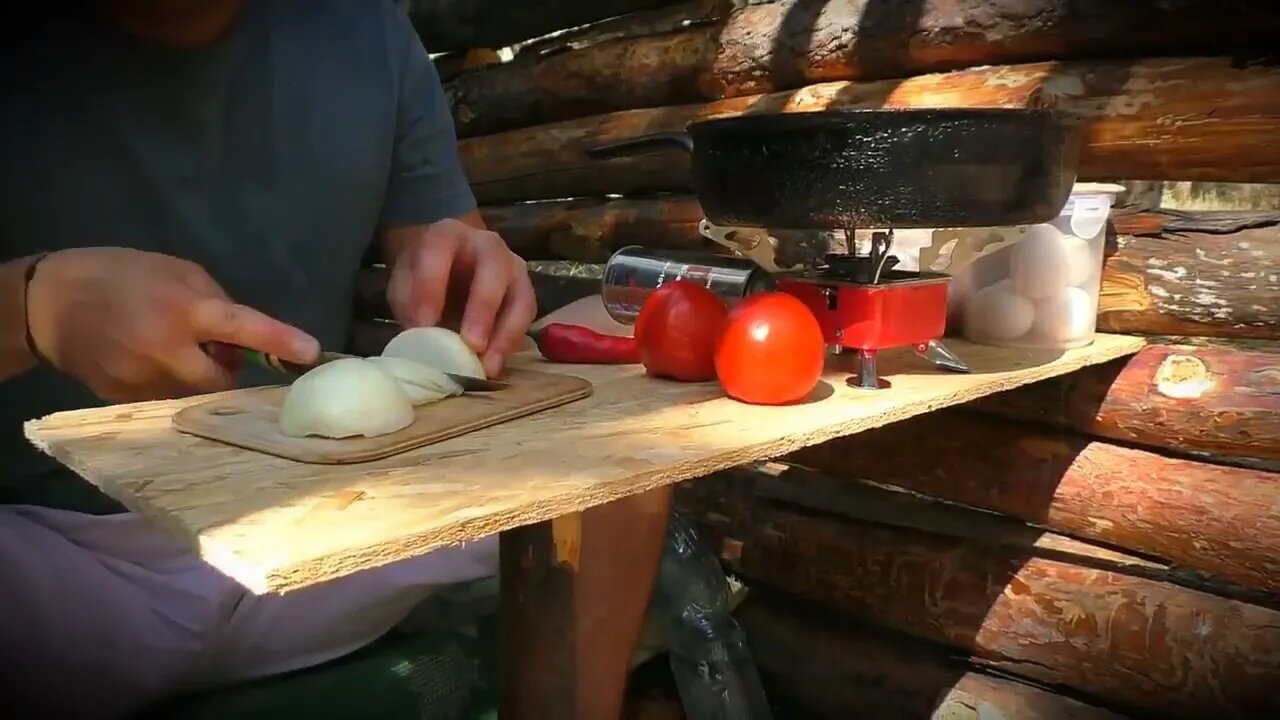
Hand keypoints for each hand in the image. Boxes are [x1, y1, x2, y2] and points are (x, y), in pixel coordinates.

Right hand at [26, 247, 318, 402]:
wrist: (48, 304)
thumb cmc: (120, 275)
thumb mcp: (175, 270)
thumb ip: (214, 301)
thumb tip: (243, 334)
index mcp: (183, 309)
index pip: (241, 326)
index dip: (278, 339)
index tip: (312, 352)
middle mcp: (166, 350)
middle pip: (222, 378)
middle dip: (227, 367)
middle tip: (212, 347)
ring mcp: (142, 379)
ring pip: (193, 392)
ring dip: (195, 375)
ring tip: (168, 347)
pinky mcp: (124, 398)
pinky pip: (165, 398)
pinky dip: (167, 382)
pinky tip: (144, 359)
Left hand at [385, 219, 536, 376]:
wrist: (446, 268)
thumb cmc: (422, 276)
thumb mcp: (404, 284)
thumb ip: (409, 304)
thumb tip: (420, 337)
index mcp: (448, 235)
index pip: (440, 251)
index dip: (431, 287)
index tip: (423, 324)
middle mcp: (487, 245)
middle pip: (494, 269)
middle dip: (483, 308)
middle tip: (471, 344)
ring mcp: (513, 268)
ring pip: (521, 296)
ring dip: (506, 333)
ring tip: (488, 366)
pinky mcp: (525, 292)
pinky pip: (526, 318)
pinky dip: (511, 344)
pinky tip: (494, 365)